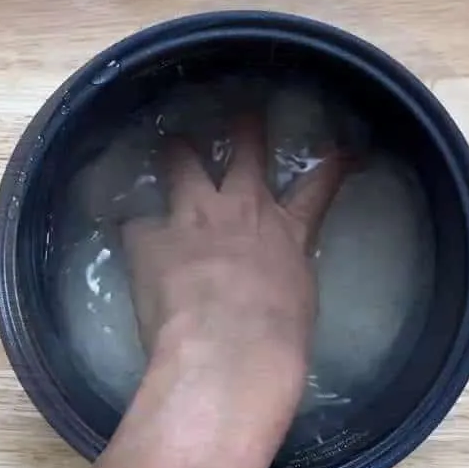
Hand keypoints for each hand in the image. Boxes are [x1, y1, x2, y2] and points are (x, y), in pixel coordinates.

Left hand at [120, 114, 343, 412]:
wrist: (228, 353)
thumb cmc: (276, 340)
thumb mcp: (298, 303)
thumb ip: (284, 277)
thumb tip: (274, 280)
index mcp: (286, 233)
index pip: (318, 187)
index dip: (331, 165)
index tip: (342, 149)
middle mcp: (240, 211)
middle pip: (245, 153)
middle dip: (245, 129)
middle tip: (242, 114)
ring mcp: (192, 218)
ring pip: (182, 164)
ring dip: (176, 152)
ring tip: (170, 144)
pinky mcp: (148, 238)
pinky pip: (134, 222)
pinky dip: (133, 228)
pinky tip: (126, 234)